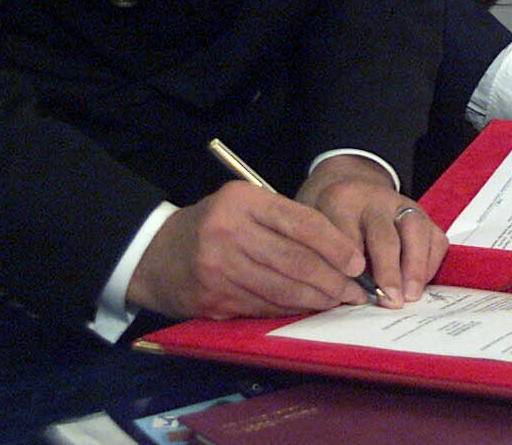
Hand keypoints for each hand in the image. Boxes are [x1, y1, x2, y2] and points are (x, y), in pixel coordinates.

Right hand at [127, 179, 369, 320]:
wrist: (154, 254)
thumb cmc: (213, 224)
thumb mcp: (244, 204)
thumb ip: (284, 219)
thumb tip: (337, 250)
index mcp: (242, 201)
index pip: (301, 223)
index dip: (335, 245)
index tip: (356, 261)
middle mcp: (229, 233)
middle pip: (295, 260)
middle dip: (333, 279)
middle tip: (356, 290)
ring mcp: (218, 269)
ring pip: (282, 289)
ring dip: (317, 299)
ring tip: (340, 301)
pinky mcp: (212, 301)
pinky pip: (263, 307)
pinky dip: (291, 309)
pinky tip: (308, 309)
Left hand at [296, 155, 446, 306]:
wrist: (351, 191)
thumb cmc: (331, 221)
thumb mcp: (317, 231)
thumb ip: (326, 258)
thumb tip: (343, 296)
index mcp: (342, 202)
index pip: (345, 232)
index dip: (350, 260)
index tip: (354, 285)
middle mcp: (376, 200)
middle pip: (384, 233)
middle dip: (388, 269)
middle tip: (389, 300)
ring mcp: (403, 206)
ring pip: (416, 231)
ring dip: (415, 267)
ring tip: (410, 296)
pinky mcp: (423, 217)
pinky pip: (435, 239)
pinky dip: (430, 264)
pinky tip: (419, 285)